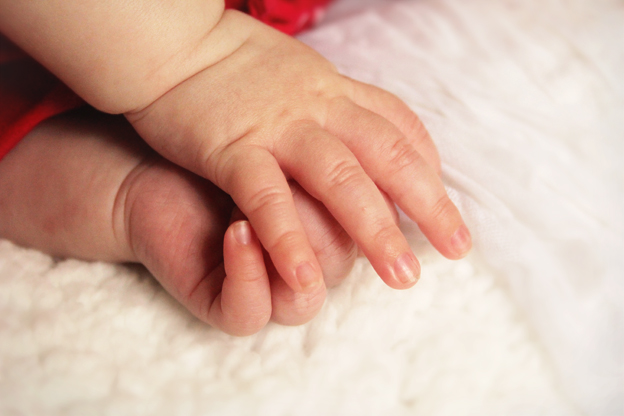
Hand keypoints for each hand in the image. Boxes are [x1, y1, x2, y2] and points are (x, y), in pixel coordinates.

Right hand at [127, 10, 470, 295]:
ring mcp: (278, 127)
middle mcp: (317, 106)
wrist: (168, 39)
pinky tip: (308, 278)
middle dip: (428, 203)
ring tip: (404, 276)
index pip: (397, 126)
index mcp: (333, 88)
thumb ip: (330, 100)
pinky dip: (288, 238)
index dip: (427, 166)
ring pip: (341, 178)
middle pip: (387, 154)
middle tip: (457, 247)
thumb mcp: (296, 71)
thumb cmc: (229, 60)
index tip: (442, 202)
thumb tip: (355, 122)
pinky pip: (267, 198)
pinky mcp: (232, 148)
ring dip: (377, 229)